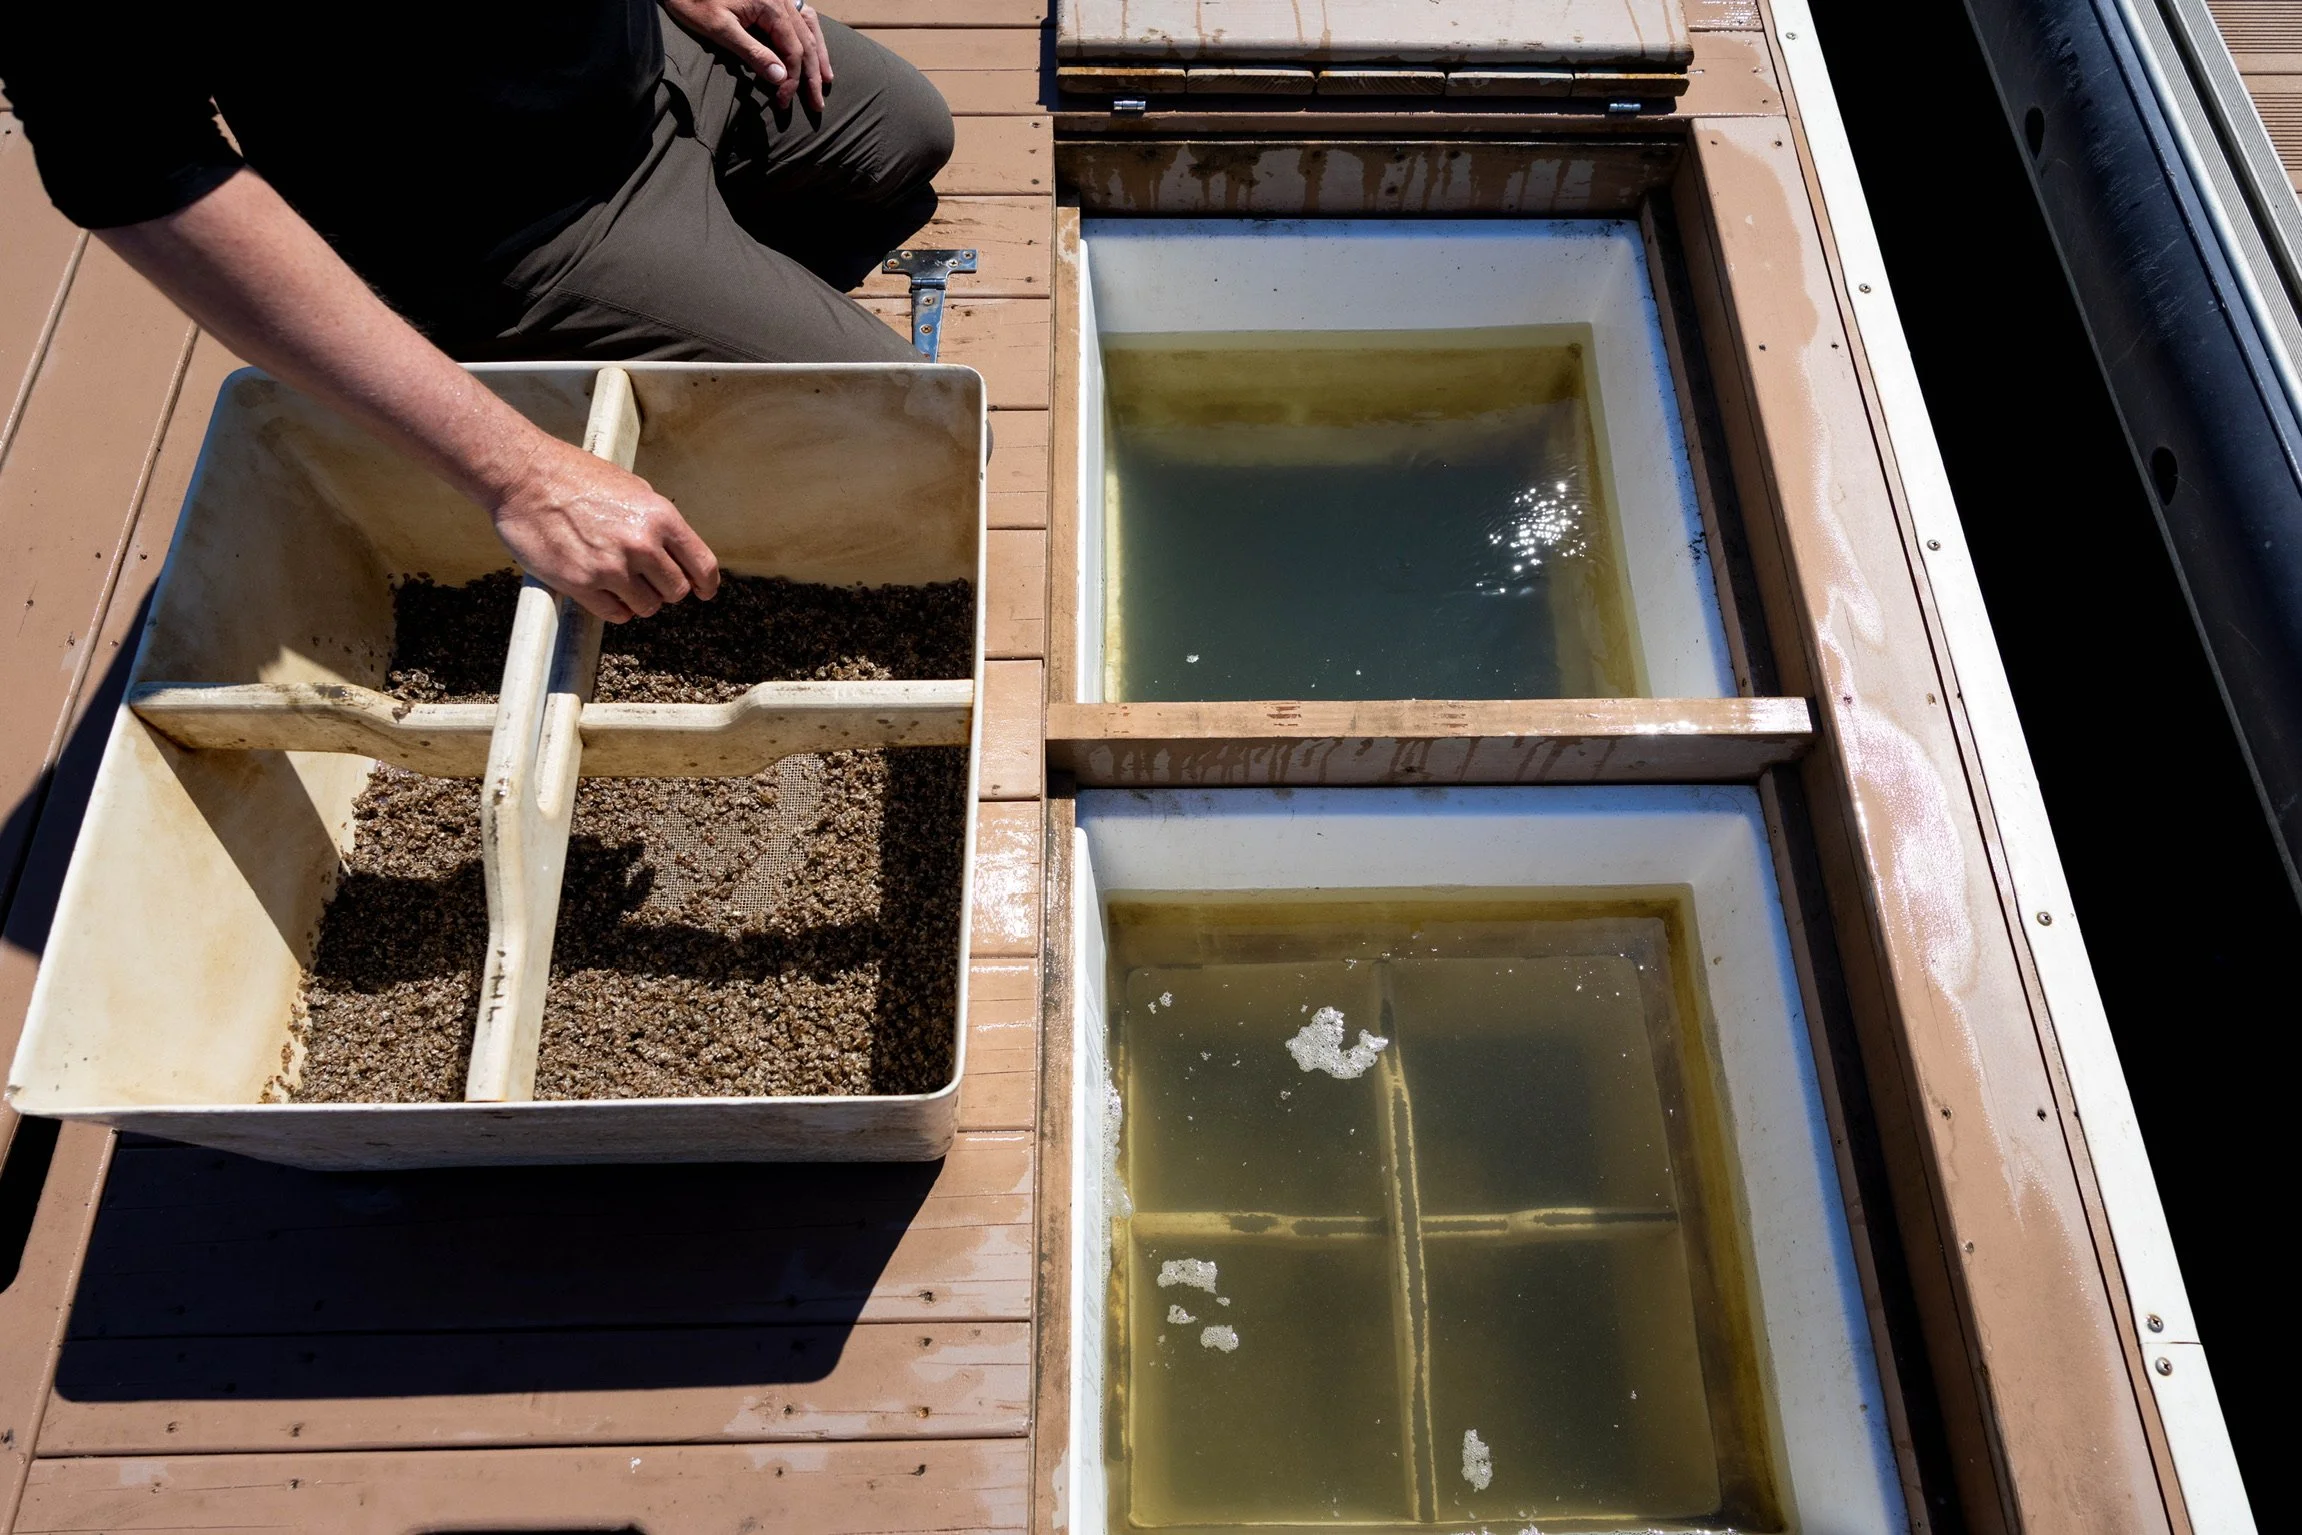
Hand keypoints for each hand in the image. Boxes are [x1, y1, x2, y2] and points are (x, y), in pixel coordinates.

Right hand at [488, 435, 721, 622]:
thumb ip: (658, 522)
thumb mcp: (632, 489)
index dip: (706, 585)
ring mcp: (611, 567)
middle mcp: (641, 545)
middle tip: (648, 580)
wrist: (524, 476)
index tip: (703, 592)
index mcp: (660, 518)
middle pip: (676, 591)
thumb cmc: (576, 477)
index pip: (702, 566)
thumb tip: (678, 553)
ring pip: (647, 607)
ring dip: (638, 600)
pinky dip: (615, 608)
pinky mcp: (581, 584)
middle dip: (665, 589)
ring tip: (620, 582)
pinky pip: (616, 614)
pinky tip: (604, 592)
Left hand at [660, 0, 833, 111]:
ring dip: (818, 57)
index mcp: (771, 5)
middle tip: (817, 106)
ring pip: (809, 29)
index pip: (792, 50)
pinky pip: (802, 17)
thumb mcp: (719, 28)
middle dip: (811, 76)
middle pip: (806, 42)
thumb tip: (781, 78)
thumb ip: (752, 52)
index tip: (783, 102)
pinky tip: (815, 49)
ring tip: (826, 81)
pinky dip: (811, 37)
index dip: (792, 80)